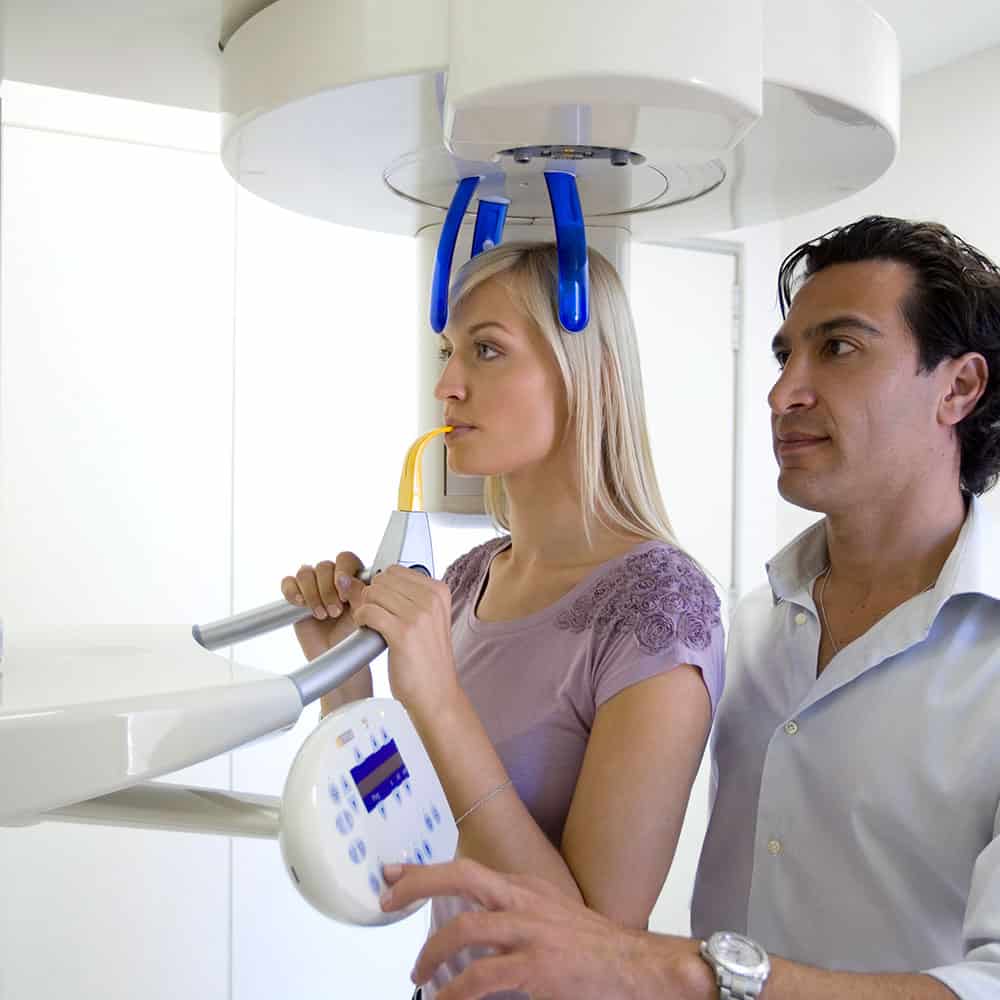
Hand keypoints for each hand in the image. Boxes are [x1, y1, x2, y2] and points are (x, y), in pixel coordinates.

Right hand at [281, 551, 364, 660]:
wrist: (338, 657)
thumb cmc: (354, 637)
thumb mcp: (363, 614)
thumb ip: (358, 592)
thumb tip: (343, 578)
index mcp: (353, 578)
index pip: (346, 559)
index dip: (343, 572)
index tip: (344, 594)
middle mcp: (333, 579)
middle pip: (324, 566)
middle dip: (327, 590)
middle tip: (334, 612)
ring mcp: (314, 587)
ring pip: (305, 572)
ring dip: (312, 594)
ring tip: (321, 615)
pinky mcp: (297, 598)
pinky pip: (288, 583)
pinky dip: (292, 591)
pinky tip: (301, 605)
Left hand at [339, 566, 459, 717]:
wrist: (437, 694)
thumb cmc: (426, 659)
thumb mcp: (421, 620)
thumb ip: (398, 596)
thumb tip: (354, 580)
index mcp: (439, 591)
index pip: (395, 570)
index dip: (382, 587)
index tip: (383, 604)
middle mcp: (432, 599)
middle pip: (382, 580)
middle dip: (372, 596)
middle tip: (374, 616)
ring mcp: (419, 615)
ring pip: (373, 594)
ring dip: (365, 608)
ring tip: (372, 625)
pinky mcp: (403, 632)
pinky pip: (368, 611)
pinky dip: (361, 619)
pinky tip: (367, 630)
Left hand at [380, 860, 713, 999]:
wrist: (644, 970)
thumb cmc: (600, 952)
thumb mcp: (553, 921)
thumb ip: (516, 922)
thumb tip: (478, 939)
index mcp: (527, 889)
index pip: (467, 869)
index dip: (426, 870)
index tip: (394, 874)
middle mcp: (526, 900)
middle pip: (462, 876)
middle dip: (418, 883)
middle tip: (388, 898)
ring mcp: (532, 931)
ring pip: (465, 927)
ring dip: (432, 951)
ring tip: (419, 975)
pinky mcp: (538, 967)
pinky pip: (481, 977)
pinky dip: (455, 992)